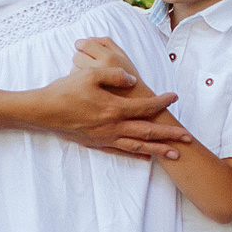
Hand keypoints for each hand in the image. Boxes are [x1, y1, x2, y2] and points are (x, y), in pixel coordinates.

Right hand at [37, 65, 192, 156]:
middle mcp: (113, 126)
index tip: (174, 96)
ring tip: (175, 154)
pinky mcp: (96, 143)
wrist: (43, 112)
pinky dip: (135, 154)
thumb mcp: (90, 74)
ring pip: (137, 145)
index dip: (162, 101)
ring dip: (158, 149)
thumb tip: (133, 80)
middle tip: (188, 138)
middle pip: (148, 131)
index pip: (145, 106)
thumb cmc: (64, 90)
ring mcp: (105, 137)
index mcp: (114, 108)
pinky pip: (121, 150)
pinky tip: (145, 157)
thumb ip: (115, 75)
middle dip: (169, 135)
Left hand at [72, 35, 141, 86]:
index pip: (85, 44)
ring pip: (74, 69)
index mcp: (109, 57)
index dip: (80, 44)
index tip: (80, 46)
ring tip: (88, 74)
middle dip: (80, 57)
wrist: (136, 101)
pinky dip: (79, 81)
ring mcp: (93, 83)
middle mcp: (99, 69)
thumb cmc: (129, 77)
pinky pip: (76, 82)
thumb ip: (107, 43)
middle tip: (85, 61)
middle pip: (77, 56)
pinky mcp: (89, 93)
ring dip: (78, 69)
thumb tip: (89, 38)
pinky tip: (88, 83)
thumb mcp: (123, 56)